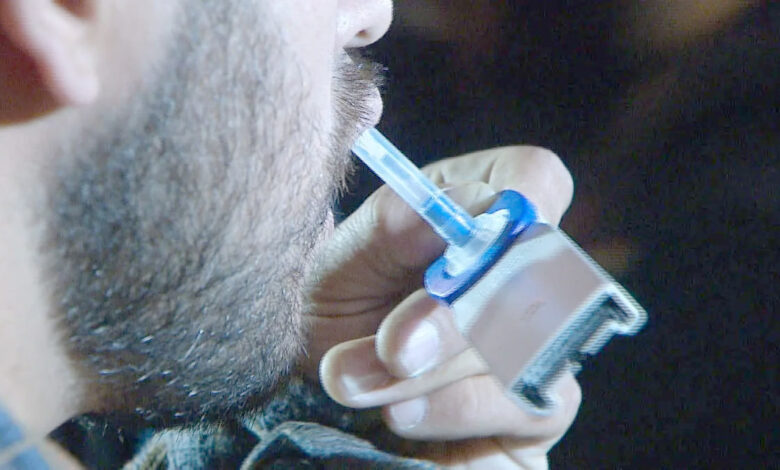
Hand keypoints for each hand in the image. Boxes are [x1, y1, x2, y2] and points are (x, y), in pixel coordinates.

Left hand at [306, 146, 579, 467]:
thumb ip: (387, 228)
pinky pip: (522, 403)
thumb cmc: (345, 309)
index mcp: (482, 208)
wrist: (329, 395)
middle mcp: (523, 268)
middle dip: (453, 314)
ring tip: (357, 379)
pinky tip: (401, 412)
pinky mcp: (540, 403)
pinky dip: (451, 409)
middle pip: (534, 271)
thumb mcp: (342, 263)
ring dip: (432, 371)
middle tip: (393, 347)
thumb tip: (440, 210)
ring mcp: (542, 336)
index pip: (535, 179)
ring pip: (523, 343)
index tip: (454, 243)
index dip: (511, 206)